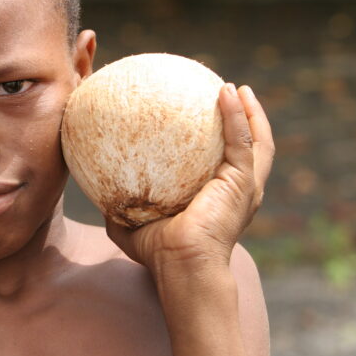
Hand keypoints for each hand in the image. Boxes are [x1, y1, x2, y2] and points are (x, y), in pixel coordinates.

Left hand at [106, 84, 274, 273]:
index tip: (209, 118)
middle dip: (247, 120)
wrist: (181, 267)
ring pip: (258, 140)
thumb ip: (120, 210)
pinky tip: (225, 92)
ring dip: (250, 112)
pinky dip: (236, 114)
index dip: (224, 141)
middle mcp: (238, 192)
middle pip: (253, 148)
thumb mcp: (132, 228)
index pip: (227, 164)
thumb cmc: (159, 254)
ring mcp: (245, 187)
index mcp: (219, 199)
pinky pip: (241, 139)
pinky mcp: (242, 182)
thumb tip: (97, 195)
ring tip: (236, 88)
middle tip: (232, 94)